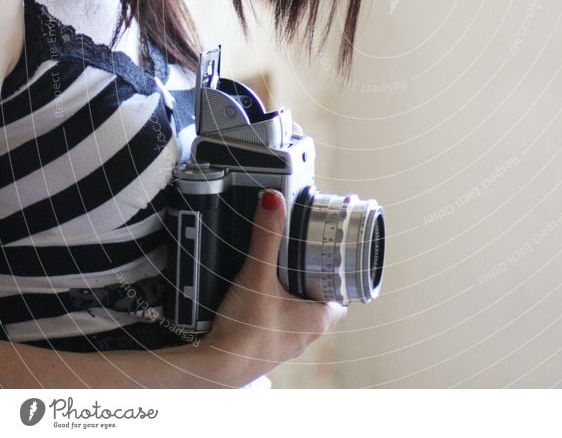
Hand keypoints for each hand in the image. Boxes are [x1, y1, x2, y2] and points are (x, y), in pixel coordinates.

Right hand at [199, 189, 346, 383]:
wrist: (214, 368)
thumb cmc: (246, 329)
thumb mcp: (259, 274)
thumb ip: (267, 237)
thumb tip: (274, 199)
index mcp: (319, 319)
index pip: (341, 294)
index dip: (337, 273)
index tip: (327, 252)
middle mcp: (306, 334)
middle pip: (319, 298)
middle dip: (311, 277)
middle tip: (300, 252)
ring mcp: (285, 343)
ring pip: (298, 310)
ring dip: (291, 291)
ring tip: (279, 266)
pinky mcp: (264, 345)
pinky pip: (277, 321)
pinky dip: (272, 305)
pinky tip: (257, 293)